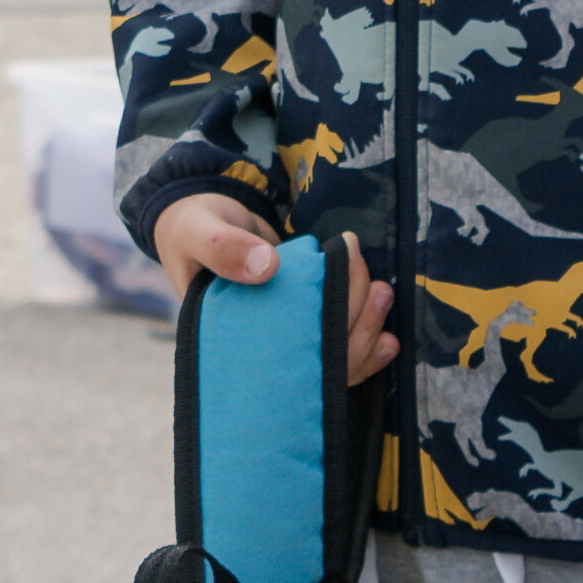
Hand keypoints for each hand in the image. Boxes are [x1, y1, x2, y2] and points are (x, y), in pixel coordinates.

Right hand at [140, 199, 395, 380]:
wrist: (200, 219)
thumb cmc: (194, 228)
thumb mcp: (200, 232)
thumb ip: (225, 247)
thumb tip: (269, 267)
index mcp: (228, 339)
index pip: (280, 362)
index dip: (319, 348)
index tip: (342, 303)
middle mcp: (259, 347)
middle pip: (314, 359)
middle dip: (354, 329)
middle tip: (375, 288)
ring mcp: (280, 336)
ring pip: (328, 357)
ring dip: (364, 332)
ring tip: (383, 295)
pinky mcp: (297, 320)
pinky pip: (331, 343)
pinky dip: (362, 341)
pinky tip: (388, 340)